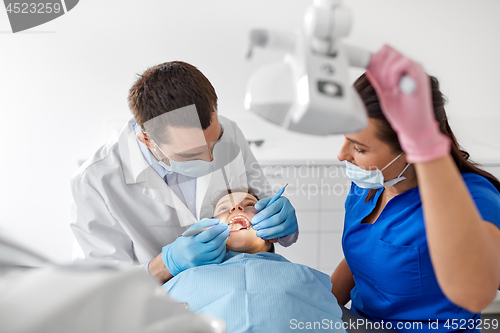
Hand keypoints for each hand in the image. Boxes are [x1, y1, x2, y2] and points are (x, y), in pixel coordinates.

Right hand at [161, 218, 229, 275]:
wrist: (175, 258)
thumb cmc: (185, 242)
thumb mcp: (190, 231)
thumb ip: (203, 225)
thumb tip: (217, 222)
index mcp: (191, 241)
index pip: (208, 234)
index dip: (218, 228)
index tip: (222, 224)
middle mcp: (195, 251)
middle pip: (214, 242)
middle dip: (223, 234)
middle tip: (226, 228)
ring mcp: (199, 260)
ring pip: (217, 251)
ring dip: (224, 242)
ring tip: (225, 235)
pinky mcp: (203, 266)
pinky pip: (217, 259)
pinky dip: (222, 251)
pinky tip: (222, 245)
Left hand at [251, 196, 297, 239]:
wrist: (286, 213)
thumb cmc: (274, 207)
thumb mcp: (269, 202)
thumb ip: (262, 203)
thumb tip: (257, 206)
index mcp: (283, 201)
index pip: (272, 209)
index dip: (262, 216)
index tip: (253, 221)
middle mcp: (289, 210)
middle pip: (276, 219)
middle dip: (264, 225)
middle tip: (255, 227)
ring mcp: (292, 219)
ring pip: (280, 228)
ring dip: (267, 232)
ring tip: (259, 233)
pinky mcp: (293, 227)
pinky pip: (282, 233)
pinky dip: (272, 236)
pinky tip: (264, 236)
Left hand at [366, 44, 450, 162]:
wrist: (414, 127)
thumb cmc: (401, 113)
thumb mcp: (384, 93)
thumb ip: (378, 80)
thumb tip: (368, 67)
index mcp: (400, 70)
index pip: (385, 52)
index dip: (374, 59)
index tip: (370, 73)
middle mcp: (409, 67)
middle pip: (387, 50)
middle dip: (378, 66)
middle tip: (382, 84)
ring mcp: (415, 70)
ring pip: (394, 55)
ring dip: (386, 71)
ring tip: (389, 88)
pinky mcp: (420, 75)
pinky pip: (404, 62)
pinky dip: (394, 73)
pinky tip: (393, 86)